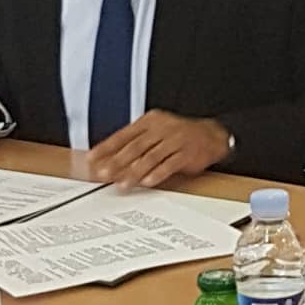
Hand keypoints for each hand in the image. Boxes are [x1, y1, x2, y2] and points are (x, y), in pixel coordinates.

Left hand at [86, 110, 230, 188]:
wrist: (212, 136)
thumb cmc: (179, 136)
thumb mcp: (156, 132)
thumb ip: (135, 143)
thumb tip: (109, 160)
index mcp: (149, 121)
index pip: (123, 135)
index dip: (106, 148)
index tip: (93, 159)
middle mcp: (161, 128)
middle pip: (135, 146)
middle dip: (117, 162)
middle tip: (104, 173)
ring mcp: (176, 139)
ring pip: (151, 156)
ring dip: (135, 172)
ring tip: (123, 183)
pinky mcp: (188, 152)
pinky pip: (170, 164)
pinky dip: (158, 173)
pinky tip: (148, 182)